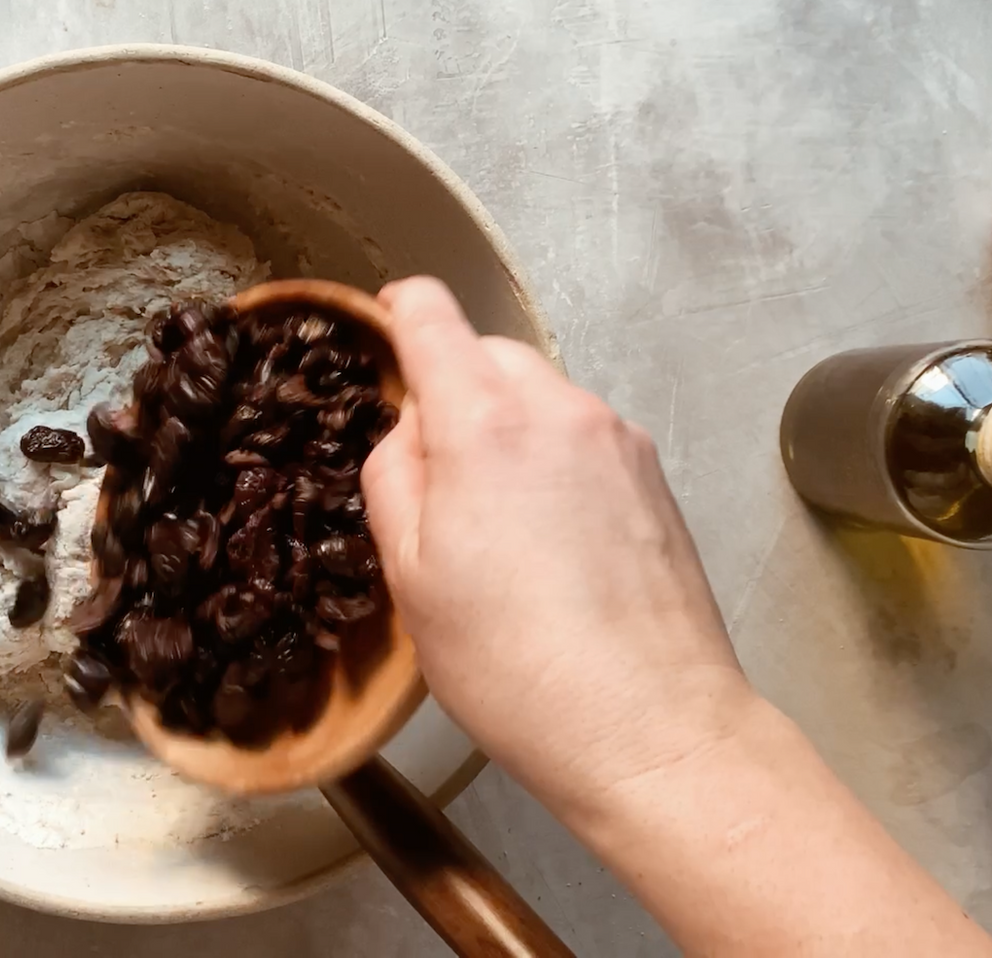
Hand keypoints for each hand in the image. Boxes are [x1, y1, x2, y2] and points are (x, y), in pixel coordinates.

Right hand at [362, 280, 991, 954]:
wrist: (651, 728)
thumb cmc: (515, 665)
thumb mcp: (411, 575)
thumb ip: (393, 475)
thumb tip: (410, 429)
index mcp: (485, 423)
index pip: (432, 316)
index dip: (398, 312)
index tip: (385, 326)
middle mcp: (560, 409)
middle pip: (489, 353)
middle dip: (452, 390)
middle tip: (435, 477)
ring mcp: (619, 440)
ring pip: (540, 396)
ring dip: (506, 429)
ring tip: (498, 525)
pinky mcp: (655, 477)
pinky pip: (583, 436)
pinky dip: (553, 460)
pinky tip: (550, 542)